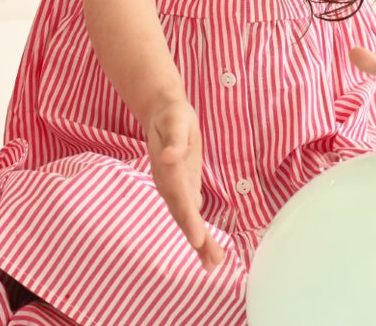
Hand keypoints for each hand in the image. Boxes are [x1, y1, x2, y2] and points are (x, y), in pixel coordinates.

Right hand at [145, 98, 224, 270]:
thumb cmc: (171, 115)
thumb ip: (174, 139)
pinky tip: (206, 248)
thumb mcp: (175, 120)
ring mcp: (175, 188)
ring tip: (212, 263)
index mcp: (167, 171)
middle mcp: (169, 184)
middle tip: (213, 262)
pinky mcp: (184, 187)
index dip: (189, 220)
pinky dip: (198, 231)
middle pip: (183, 216)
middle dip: (197, 240)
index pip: (180, 199)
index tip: (198, 240)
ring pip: (186, 219)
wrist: (162, 112)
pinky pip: (191, 213)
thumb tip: (169, 155)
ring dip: (198, 241)